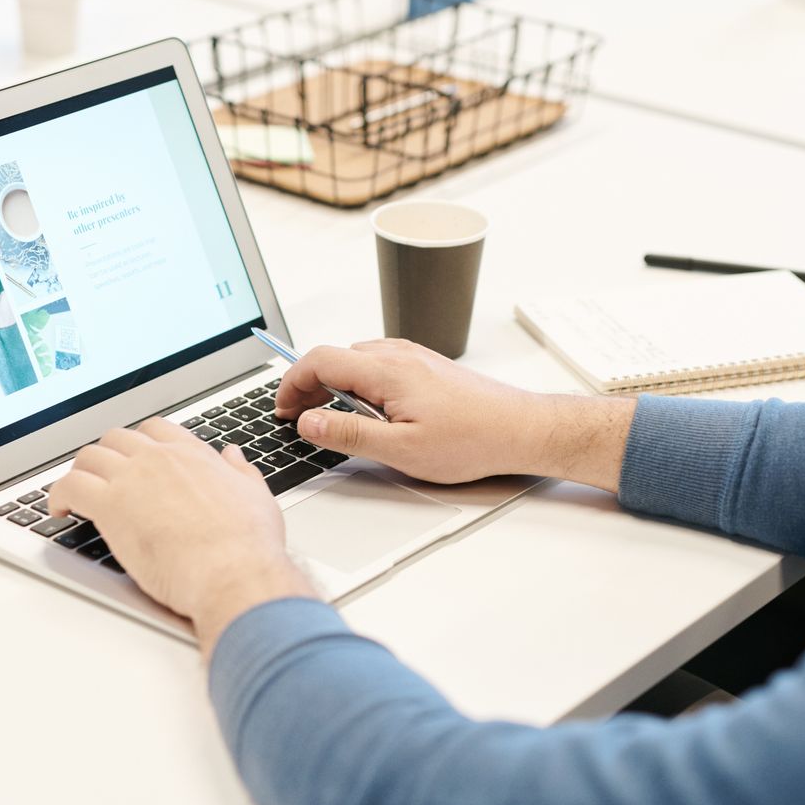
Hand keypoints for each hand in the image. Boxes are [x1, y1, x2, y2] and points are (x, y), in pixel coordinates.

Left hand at [48, 418, 315, 657]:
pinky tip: (58, 510)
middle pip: (116, 439)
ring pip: (89, 457)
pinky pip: (70, 486)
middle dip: (106, 456)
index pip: (155, 429)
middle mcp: (159, 458)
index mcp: (193, 454)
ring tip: (75, 494)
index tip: (132, 458)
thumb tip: (233, 455)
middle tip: (101, 478)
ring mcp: (132, 479)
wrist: (232, 571)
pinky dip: (57, 495)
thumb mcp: (256, 496)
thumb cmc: (247, 545)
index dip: (138, 442)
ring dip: (80, 472)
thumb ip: (241, 471)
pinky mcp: (110, 506)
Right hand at [274, 339, 636, 489]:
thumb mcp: (401, 450)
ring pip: (358, 362)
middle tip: (302, 421)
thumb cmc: (472, 440)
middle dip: (310, 387)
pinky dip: (362, 385)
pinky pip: (380, 367)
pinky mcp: (427, 367)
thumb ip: (349, 435)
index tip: (283, 409)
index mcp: (386, 370)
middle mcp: (398, 354)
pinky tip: (372, 414)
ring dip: (337, 387)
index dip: (292, 384)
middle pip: (336, 358)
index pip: (319, 360)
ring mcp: (414, 357)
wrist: (521, 430)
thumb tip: (309, 422)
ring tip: (336, 422)